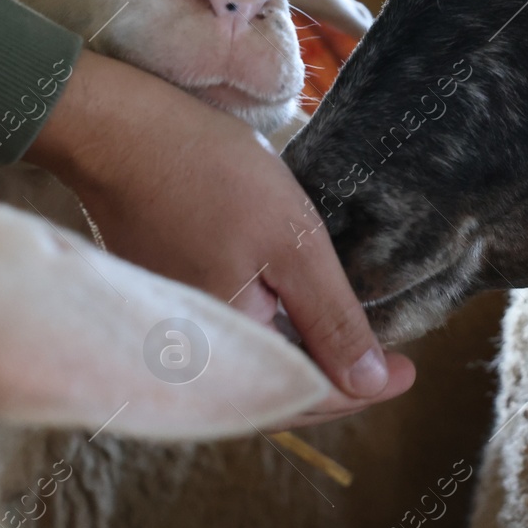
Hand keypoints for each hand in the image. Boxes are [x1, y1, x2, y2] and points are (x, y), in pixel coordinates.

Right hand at [24, 50, 413, 421]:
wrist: (116, 131)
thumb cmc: (205, 174)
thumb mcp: (292, 243)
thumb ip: (331, 320)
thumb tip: (370, 385)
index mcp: (225, 354)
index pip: (308, 395)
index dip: (365, 388)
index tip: (411, 370)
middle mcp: (189, 364)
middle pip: (275, 396)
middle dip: (333, 387)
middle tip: (387, 365)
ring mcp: (169, 340)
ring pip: (249, 375)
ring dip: (299, 368)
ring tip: (348, 348)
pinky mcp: (160, 314)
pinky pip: (223, 349)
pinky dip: (265, 345)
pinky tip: (291, 323)